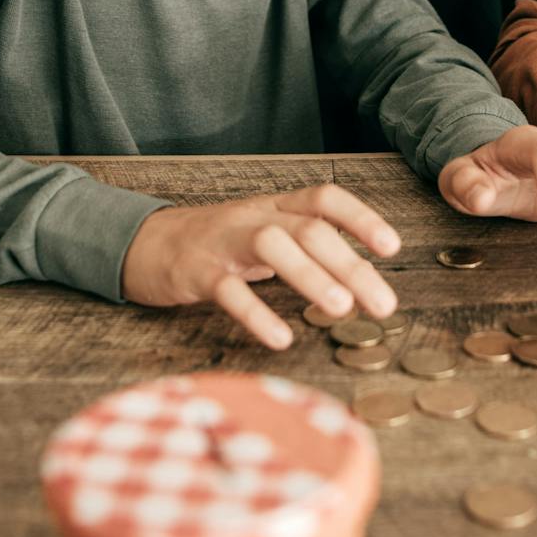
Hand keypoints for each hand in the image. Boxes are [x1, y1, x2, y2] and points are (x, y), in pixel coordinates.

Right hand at [120, 184, 399, 350]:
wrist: (144, 243)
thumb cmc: (217, 245)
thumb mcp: (263, 234)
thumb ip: (304, 248)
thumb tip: (360, 279)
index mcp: (275, 208)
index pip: (324, 198)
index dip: (361, 218)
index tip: (392, 247)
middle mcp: (254, 217)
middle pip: (309, 228)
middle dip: (351, 264)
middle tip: (384, 304)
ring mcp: (224, 242)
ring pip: (272, 246)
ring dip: (311, 275)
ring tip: (342, 309)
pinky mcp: (197, 273)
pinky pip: (229, 290)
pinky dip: (257, 314)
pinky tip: (281, 338)